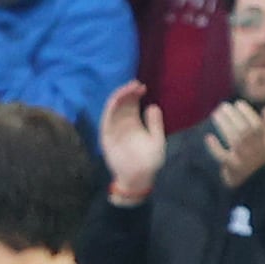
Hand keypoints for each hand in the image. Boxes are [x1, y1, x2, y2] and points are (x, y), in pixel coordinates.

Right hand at [100, 81, 166, 199]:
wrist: (137, 178)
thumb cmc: (149, 162)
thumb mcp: (157, 141)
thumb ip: (155, 124)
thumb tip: (153, 106)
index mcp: (135, 122)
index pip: (133, 103)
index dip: (136, 93)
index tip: (142, 87)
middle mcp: (123, 122)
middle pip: (123, 101)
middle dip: (128, 91)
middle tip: (136, 85)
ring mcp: (114, 127)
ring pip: (114, 107)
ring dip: (120, 96)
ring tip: (129, 89)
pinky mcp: (106, 134)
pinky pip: (107, 118)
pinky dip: (111, 108)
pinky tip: (117, 100)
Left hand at [205, 100, 264, 189]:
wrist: (253, 185)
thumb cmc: (258, 159)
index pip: (257, 126)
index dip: (248, 112)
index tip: (238, 103)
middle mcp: (256, 152)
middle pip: (244, 131)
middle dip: (233, 116)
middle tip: (223, 106)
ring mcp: (244, 160)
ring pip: (234, 140)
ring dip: (224, 125)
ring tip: (216, 114)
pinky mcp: (232, 167)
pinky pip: (223, 157)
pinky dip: (215, 147)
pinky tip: (209, 137)